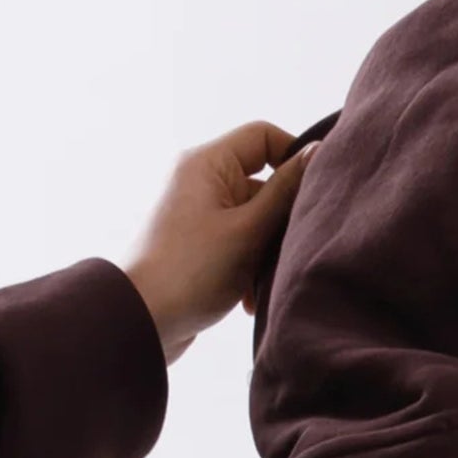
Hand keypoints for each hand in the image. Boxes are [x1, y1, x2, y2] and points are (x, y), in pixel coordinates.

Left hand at [124, 122, 311, 362]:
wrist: (139, 321)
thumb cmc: (189, 272)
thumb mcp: (248, 230)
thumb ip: (286, 191)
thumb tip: (318, 151)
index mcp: (207, 163)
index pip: (263, 136)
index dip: (293, 157)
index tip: (314, 192)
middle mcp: (200, 180)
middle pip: (262, 182)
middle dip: (280, 218)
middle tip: (288, 248)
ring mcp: (198, 213)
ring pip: (254, 218)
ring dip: (266, 250)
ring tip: (262, 281)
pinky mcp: (199, 244)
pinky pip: (238, 243)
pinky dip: (249, 267)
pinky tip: (249, 298)